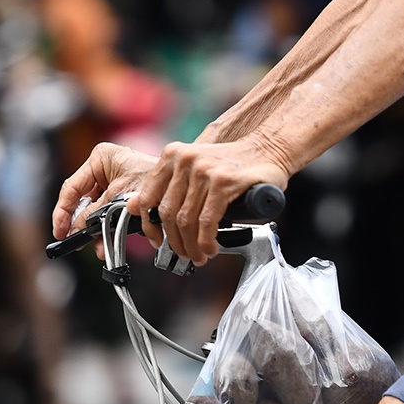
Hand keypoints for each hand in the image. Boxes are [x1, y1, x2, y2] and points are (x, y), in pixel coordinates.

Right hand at [51, 142, 158, 240]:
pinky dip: (107, 230)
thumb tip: (77, 228)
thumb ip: (95, 213)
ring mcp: (113, 182)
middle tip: (74, 242)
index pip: (72, 188)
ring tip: (97, 248)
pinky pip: (109, 214)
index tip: (60, 231)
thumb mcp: (119, 197)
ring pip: (95, 211)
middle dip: (80, 225)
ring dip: (95, 232)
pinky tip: (106, 244)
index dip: (63, 212)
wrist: (182, 185)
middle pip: (82, 201)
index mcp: (100, 159)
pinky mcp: (123, 195)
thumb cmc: (154, 180)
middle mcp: (104, 168)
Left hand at [129, 139, 290, 263]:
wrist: (270, 148)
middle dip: (175, 242)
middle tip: (185, 254)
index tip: (157, 241)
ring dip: (192, 246)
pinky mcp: (223, 182)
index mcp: (173, 155)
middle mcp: (185, 160)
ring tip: (199, 255)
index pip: (147, 197)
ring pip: (187, 221)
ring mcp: (204, 170)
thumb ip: (168, 185)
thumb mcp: (194, 167)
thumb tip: (133, 206)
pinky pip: (207, 221)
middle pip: (168, 214)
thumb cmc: (233, 163)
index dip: (150, 226)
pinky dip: (206, 241)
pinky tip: (211, 248)